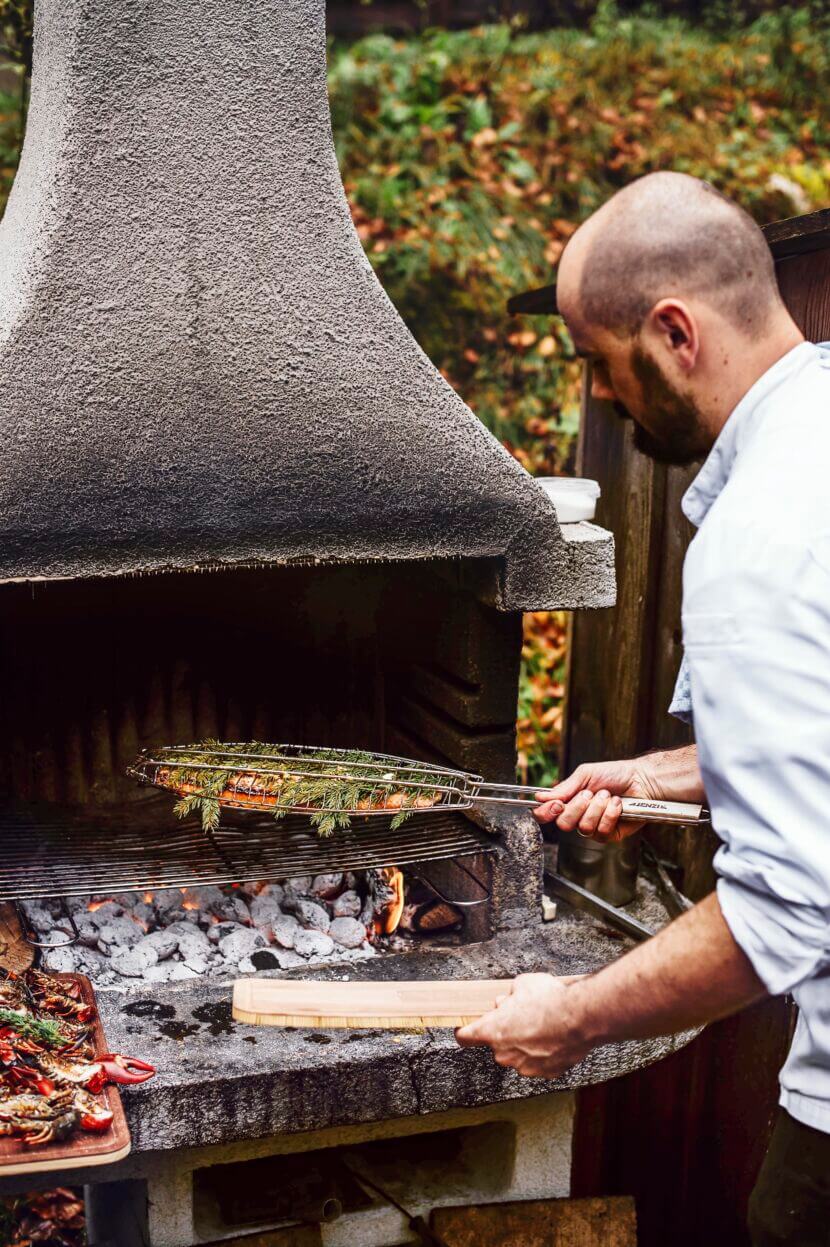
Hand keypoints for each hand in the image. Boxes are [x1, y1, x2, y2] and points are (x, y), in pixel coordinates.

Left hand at [455, 973, 594, 1077]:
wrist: (581, 1018)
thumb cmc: (550, 1001)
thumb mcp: (522, 984)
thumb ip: (510, 996)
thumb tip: (509, 1001)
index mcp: (493, 1031)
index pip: (465, 1037)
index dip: (465, 1031)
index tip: (465, 1028)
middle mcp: (505, 1054)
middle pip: (496, 1043)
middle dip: (505, 1031)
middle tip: (520, 1016)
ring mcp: (525, 1066)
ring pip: (518, 1054)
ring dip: (525, 1043)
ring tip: (542, 1025)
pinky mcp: (545, 1073)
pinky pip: (538, 1062)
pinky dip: (543, 1052)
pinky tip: (554, 1037)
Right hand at [533, 758, 655, 843]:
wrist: (639, 780)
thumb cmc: (614, 774)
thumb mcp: (585, 775)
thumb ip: (564, 788)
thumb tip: (541, 797)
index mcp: (569, 801)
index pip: (546, 814)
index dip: (546, 812)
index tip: (557, 804)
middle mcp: (578, 816)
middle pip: (563, 824)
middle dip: (578, 806)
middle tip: (590, 794)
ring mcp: (593, 827)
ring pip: (584, 827)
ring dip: (597, 808)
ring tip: (607, 796)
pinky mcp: (609, 834)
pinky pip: (602, 831)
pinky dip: (610, 814)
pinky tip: (617, 804)